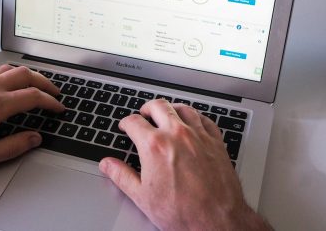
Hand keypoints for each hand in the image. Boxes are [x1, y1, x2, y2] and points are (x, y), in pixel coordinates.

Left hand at [0, 65, 62, 174]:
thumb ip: (14, 146)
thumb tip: (34, 139)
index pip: (32, 97)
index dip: (50, 102)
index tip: (58, 108)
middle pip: (25, 75)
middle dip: (45, 82)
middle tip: (55, 93)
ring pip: (10, 69)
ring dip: (29, 75)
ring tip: (38, 85)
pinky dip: (11, 73)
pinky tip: (11, 83)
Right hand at [99, 99, 268, 230]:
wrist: (217, 219)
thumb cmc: (183, 211)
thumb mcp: (142, 196)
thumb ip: (121, 176)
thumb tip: (108, 165)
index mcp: (154, 145)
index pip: (134, 121)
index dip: (126, 122)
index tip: (125, 126)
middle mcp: (177, 134)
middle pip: (158, 106)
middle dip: (147, 108)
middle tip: (143, 114)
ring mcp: (198, 135)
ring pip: (182, 108)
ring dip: (171, 108)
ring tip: (166, 113)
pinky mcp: (215, 141)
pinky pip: (204, 118)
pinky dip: (195, 116)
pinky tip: (193, 121)